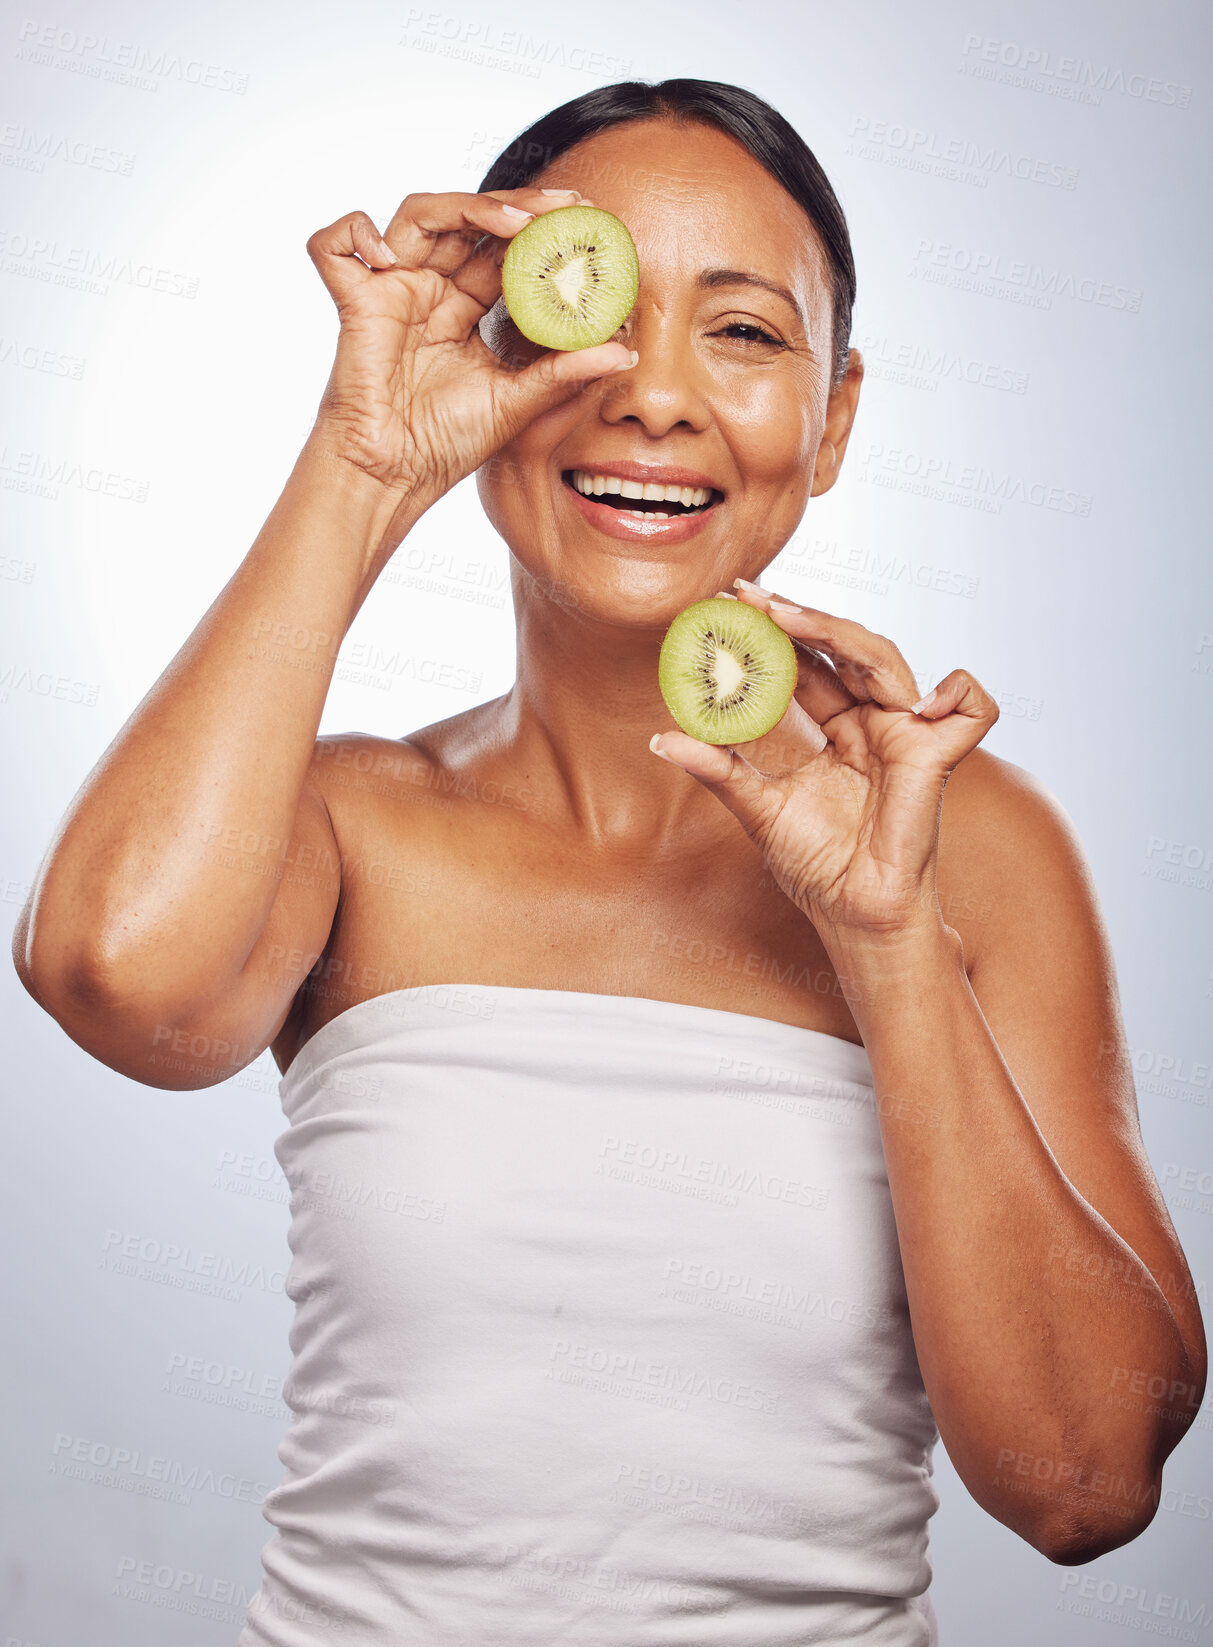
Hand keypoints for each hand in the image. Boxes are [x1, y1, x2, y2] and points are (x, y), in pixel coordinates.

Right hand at [304, 186, 636, 505]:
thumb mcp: (518, 403)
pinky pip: (334, 248)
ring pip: (417, 215)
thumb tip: (625, 352)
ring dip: (465, 206)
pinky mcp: (354, 303)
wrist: (394, 477)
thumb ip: (565, 372)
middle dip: (518, 205)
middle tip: (565, 207)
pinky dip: (353, 234)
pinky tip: (388, 256)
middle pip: (467, 220)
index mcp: (463, 306)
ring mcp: (391, 291)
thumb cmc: (445, 443)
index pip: (502, 250)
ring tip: (514, 223)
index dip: (540, 231)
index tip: (585, 221)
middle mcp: (428, 290)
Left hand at [649, 581, 999, 946]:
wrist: (851, 914)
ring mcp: (907, 735)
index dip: (771, 633)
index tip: (726, 604)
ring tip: (782, 616)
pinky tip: (918, 700)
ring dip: (835, 630)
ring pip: (885, 658)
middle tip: (745, 595)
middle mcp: (874, 723)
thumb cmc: (816, 867)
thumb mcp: (757, 809)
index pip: (806, 663)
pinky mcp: (938, 758)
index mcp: (838, 728)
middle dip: (796, 615)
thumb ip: (718, 770)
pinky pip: (974, 710)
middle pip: (842, 648)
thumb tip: (659, 739)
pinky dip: (960, 692)